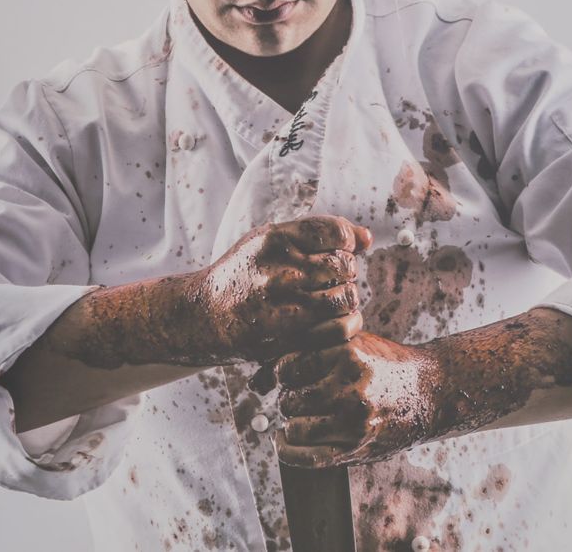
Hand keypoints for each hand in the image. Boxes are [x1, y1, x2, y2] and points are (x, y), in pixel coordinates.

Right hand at [179, 215, 370, 364]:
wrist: (205, 316)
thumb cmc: (245, 272)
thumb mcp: (271, 240)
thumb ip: (318, 233)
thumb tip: (367, 238)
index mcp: (274, 240)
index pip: (335, 232)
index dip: (346, 241)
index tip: (339, 249)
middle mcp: (278, 272)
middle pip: (344, 265)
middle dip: (346, 270)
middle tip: (332, 276)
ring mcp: (283, 308)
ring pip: (345, 297)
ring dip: (347, 297)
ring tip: (332, 296)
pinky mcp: (288, 339)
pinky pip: (338, 329)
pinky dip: (347, 324)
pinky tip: (336, 319)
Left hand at [266, 332, 445, 466]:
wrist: (430, 390)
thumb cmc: (385, 363)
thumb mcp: (355, 341)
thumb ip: (314, 348)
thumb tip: (258, 378)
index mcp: (347, 353)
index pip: (288, 366)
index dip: (284, 372)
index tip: (290, 375)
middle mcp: (351, 385)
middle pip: (290, 398)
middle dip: (289, 399)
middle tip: (299, 398)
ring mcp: (355, 419)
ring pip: (295, 426)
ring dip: (292, 423)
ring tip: (302, 417)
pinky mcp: (358, 445)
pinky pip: (310, 456)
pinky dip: (289, 451)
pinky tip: (285, 442)